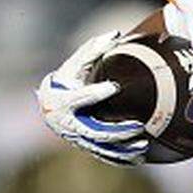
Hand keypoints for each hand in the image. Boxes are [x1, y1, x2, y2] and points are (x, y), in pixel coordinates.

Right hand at [36, 30, 148, 165]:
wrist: (49, 105)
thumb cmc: (66, 79)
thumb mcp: (75, 63)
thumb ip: (93, 49)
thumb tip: (116, 34)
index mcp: (63, 100)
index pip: (81, 98)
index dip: (97, 93)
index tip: (115, 87)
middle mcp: (69, 123)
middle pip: (95, 131)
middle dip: (118, 130)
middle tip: (139, 126)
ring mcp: (77, 138)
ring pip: (102, 148)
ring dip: (123, 149)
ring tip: (143, 145)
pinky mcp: (85, 147)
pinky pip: (104, 156)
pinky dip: (121, 158)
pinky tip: (139, 158)